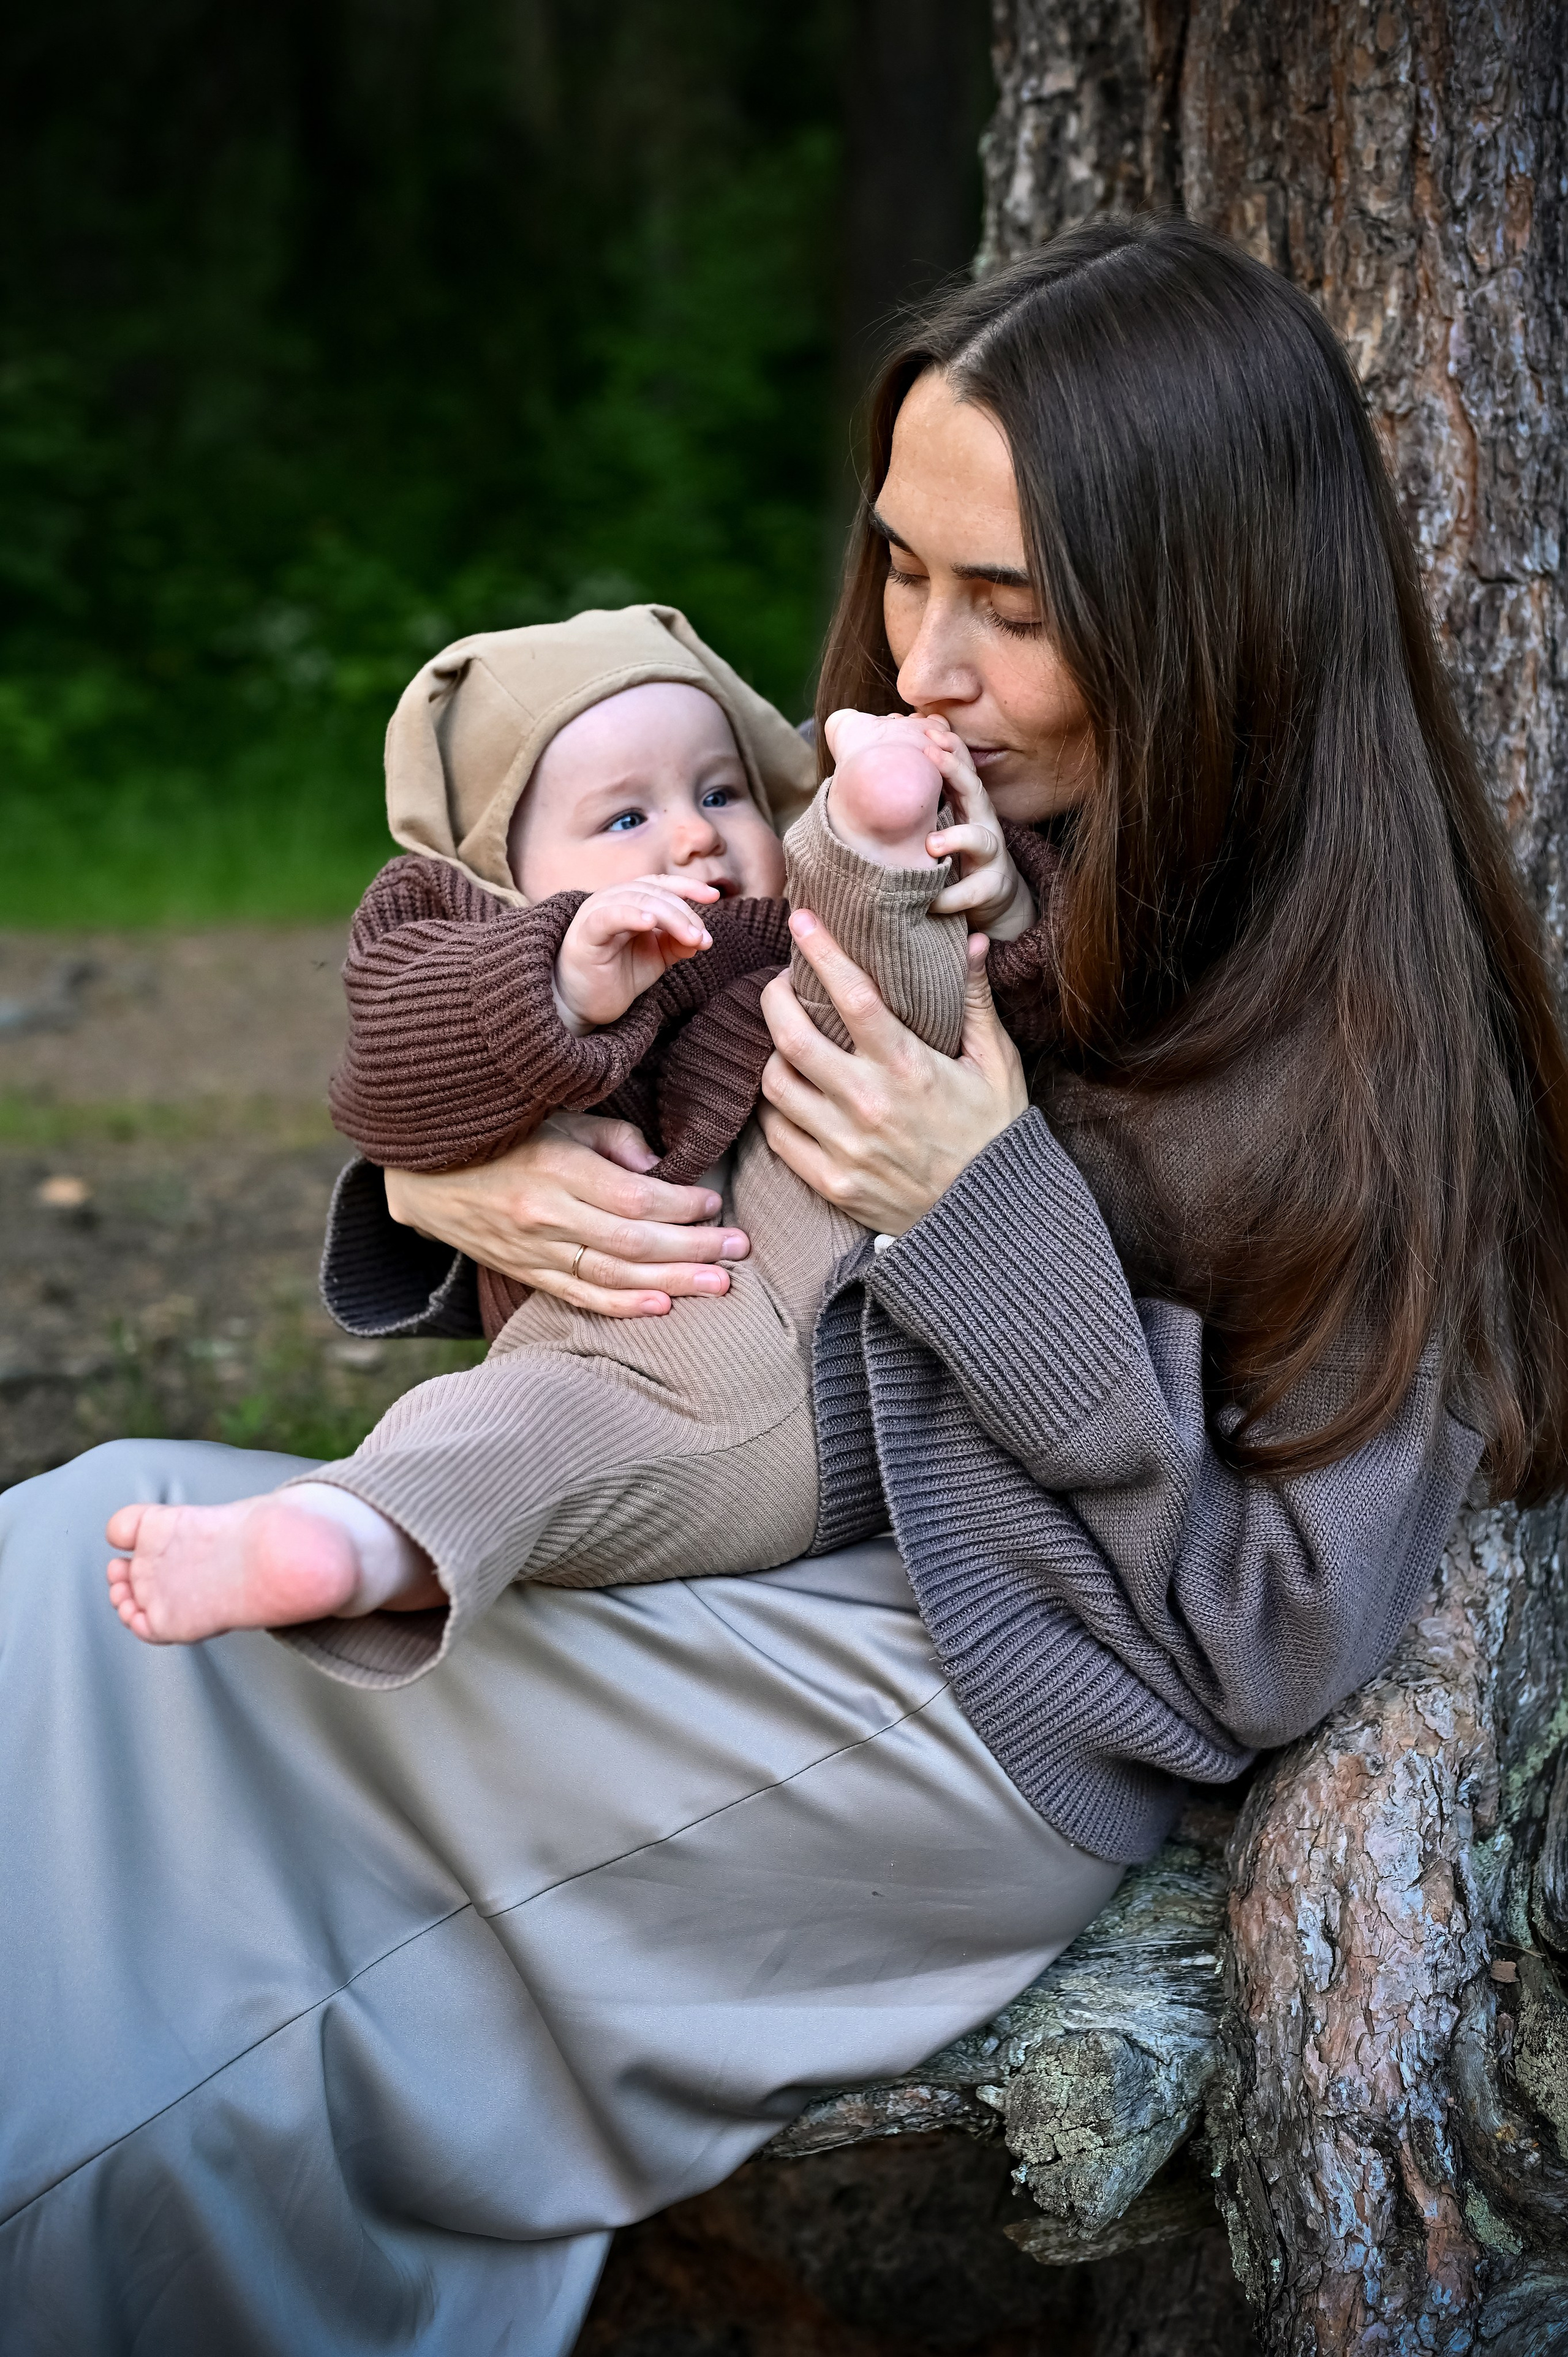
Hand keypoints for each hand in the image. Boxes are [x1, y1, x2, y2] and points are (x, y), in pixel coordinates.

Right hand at [383, 1113, 750, 1317]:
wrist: (420, 1172)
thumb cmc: (499, 1131)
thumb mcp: (553, 1113)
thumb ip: (609, 1138)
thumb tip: (658, 1167)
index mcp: (554, 1169)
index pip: (634, 1197)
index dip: (680, 1204)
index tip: (713, 1201)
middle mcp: (544, 1216)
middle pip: (633, 1241)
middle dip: (692, 1247)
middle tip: (739, 1249)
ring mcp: (532, 1250)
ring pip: (613, 1274)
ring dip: (671, 1282)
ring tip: (719, 1285)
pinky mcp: (523, 1272)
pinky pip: (579, 1295)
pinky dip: (622, 1305)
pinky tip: (662, 1307)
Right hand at [554, 875, 718, 1030]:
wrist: (584, 1005)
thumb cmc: (618, 975)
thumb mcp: (656, 957)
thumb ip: (678, 942)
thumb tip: (702, 938)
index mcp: (628, 900)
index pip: (660, 883)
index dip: (688, 886)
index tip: (715, 896)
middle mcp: (610, 899)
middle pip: (653, 892)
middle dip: (684, 913)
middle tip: (703, 939)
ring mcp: (595, 914)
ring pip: (637, 900)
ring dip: (670, 917)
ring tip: (691, 939)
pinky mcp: (585, 935)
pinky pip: (608, 917)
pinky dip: (631, 915)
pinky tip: (651, 923)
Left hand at [757, 913, 1029, 1234]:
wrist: (988, 1221)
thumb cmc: (993, 1134)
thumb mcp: (997, 1066)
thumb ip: (977, 1003)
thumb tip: (973, 943)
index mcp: (908, 1067)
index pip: (853, 996)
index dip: (822, 951)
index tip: (801, 919)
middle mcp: (868, 1104)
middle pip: (791, 1037)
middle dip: (775, 998)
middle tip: (781, 983)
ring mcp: (843, 1147)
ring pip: (775, 1084)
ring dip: (772, 1054)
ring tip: (784, 1039)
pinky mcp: (829, 1182)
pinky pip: (777, 1135)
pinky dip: (775, 1108)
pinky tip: (790, 1091)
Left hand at [917, 721, 1034, 941]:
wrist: (993, 898)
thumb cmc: (959, 854)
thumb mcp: (946, 820)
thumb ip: (928, 798)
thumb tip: (891, 760)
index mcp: (968, 805)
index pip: (961, 769)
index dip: (949, 748)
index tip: (927, 728)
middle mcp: (983, 823)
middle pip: (975, 790)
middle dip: (956, 770)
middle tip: (930, 755)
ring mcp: (991, 856)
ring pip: (981, 840)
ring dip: (957, 838)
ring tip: (931, 844)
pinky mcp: (991, 888)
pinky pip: (971, 892)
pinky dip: (949, 897)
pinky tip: (930, 901)